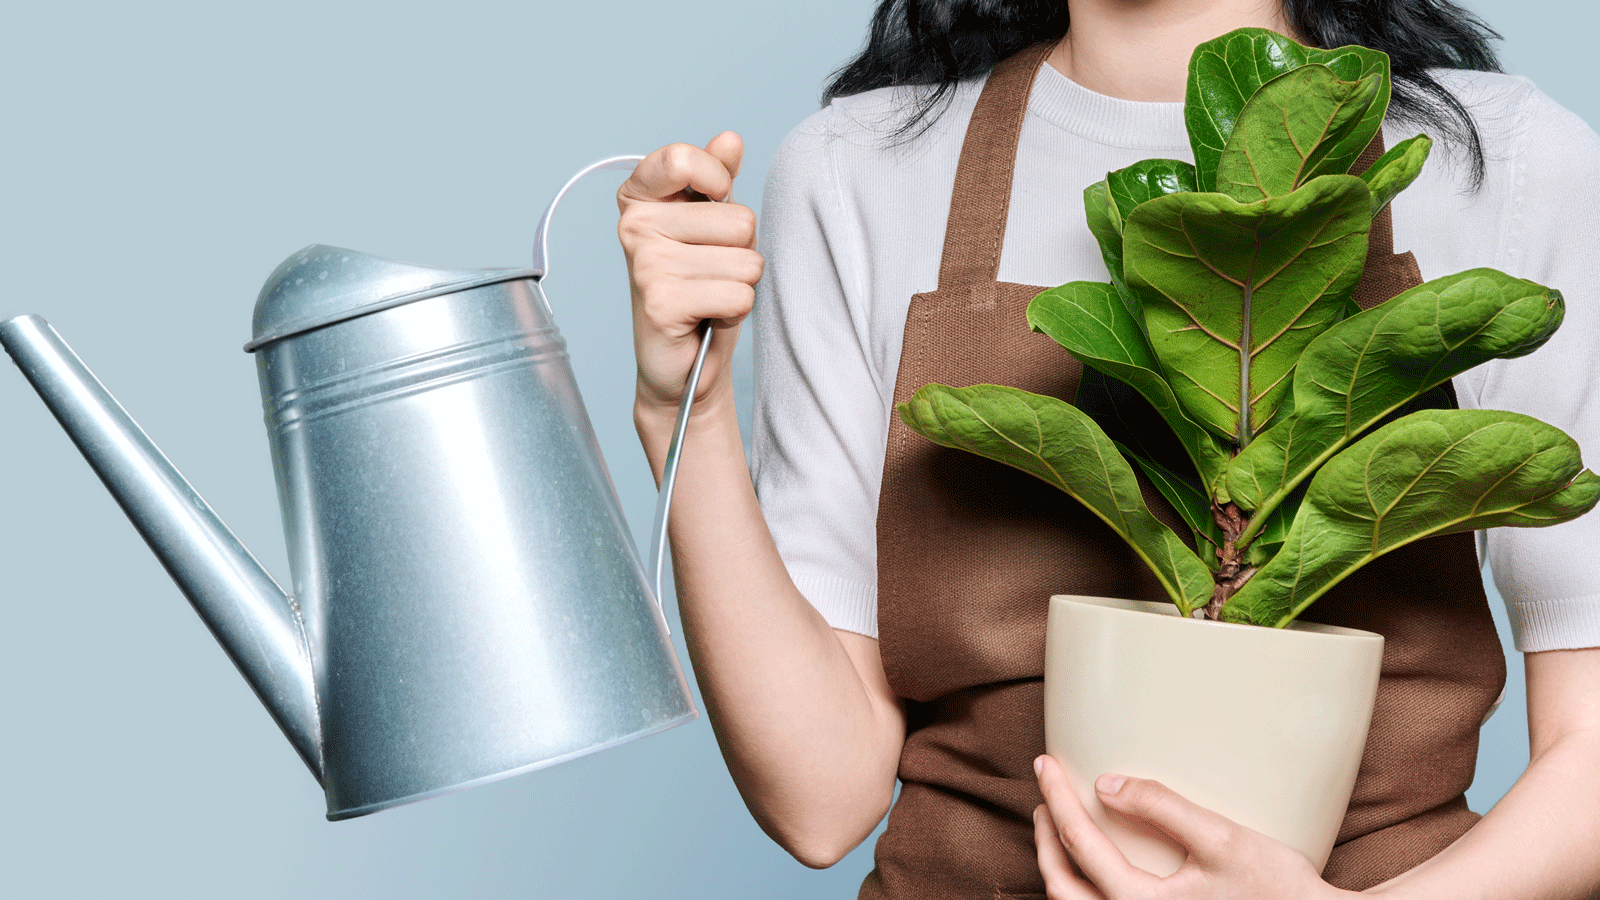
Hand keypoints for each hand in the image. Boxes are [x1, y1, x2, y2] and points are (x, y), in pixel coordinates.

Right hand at [616, 131, 762, 425]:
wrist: (683, 364)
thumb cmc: (699, 288)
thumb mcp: (712, 227)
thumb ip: (719, 180)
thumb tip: (729, 140)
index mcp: (641, 197)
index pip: (686, 160)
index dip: (719, 181)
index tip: (714, 206)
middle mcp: (635, 226)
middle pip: (739, 218)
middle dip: (742, 251)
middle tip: (711, 273)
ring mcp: (644, 264)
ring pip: (745, 260)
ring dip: (741, 285)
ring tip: (709, 297)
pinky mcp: (660, 302)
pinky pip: (738, 294)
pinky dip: (735, 312)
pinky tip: (707, 318)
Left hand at [1033, 754, 1355, 899]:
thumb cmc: (1276, 888)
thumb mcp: (1220, 837)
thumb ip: (1161, 807)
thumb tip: (1105, 784)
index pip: (1079, 843)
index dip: (1057, 797)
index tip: (1045, 763)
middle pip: (1062, 887)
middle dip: (1044, 840)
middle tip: (1042, 798)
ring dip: (1059, 868)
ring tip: (1059, 828)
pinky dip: (1085, 888)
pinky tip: (1094, 866)